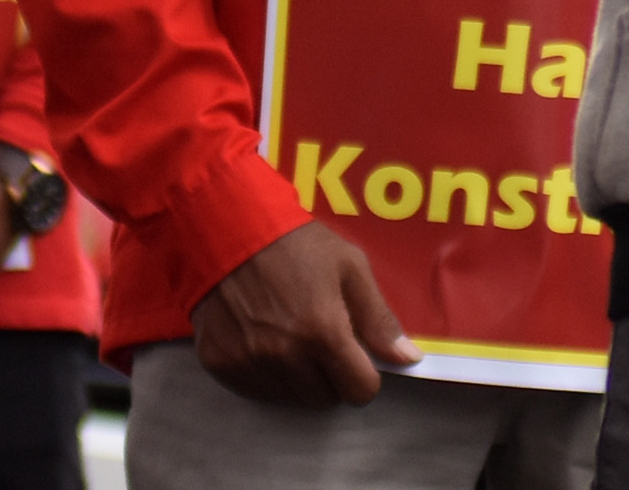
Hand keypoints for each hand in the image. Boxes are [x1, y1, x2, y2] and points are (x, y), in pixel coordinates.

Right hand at [193, 222, 422, 407]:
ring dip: (300, 378)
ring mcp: (249, 364)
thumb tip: (408, 359)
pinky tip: (265, 341)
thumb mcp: (350, 268)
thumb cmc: (297, 245)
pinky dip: (267, 376)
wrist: (231, 230)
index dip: (365, 376)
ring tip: (292, 338)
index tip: (358, 357)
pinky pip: (256, 391)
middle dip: (332, 376)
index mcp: (322, 332)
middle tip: (322, 342)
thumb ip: (379, 318)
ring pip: (291, 399)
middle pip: (325, 398)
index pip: (359, 391)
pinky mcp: (220, 365)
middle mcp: (284, 356)